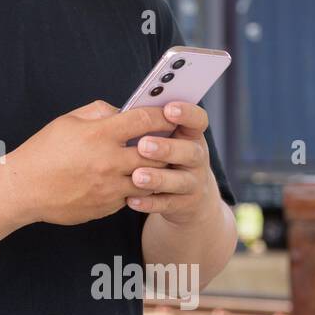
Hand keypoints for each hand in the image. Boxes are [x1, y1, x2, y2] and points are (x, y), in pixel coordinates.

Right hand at [9, 99, 172, 225]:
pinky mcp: (107, 207)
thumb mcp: (67, 121)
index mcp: (99, 135)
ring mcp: (110, 188)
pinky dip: (135, 187)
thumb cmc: (43, 151)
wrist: (23, 189)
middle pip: (157, 153)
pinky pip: (132, 196)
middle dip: (166, 146)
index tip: (170, 114)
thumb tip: (123, 111)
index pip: (144, 120)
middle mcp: (108, 162)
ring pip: (150, 179)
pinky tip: (129, 180)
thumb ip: (99, 112)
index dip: (162, 116)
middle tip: (169, 141)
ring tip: (151, 162)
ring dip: (154, 170)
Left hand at [125, 101, 219, 223]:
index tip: (168, 109)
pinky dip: (149, 203)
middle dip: (166, 148)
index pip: (197, 120)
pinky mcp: (185, 204)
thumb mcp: (163, 137)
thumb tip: (117, 113)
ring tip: (136, 176)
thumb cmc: (164, 156)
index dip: (187, 113)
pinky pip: (167, 204)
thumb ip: (145, 124)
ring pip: (180, 180)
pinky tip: (131, 200)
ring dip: (158, 178)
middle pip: (189, 151)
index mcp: (190, 134)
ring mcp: (194, 182)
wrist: (188, 196)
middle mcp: (197, 156)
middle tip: (143, 145)